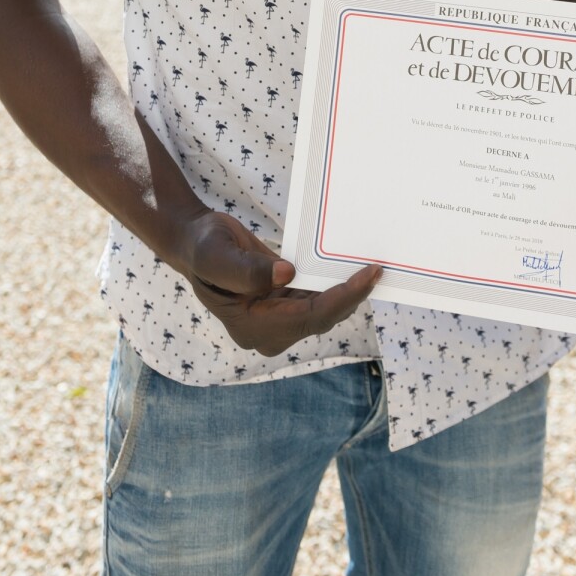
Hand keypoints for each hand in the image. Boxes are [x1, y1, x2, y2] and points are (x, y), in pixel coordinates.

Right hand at [182, 208, 380, 355]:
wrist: (195, 243)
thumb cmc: (204, 246)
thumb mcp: (216, 252)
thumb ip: (247, 269)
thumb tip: (288, 275)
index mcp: (252, 326)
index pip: (310, 317)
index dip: (343, 298)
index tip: (370, 275)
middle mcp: (267, 332)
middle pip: (322, 317)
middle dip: (352, 295)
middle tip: (380, 268)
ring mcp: (276, 321)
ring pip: (323, 310)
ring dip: (346, 291)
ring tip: (372, 268)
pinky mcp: (283, 306)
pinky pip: (316, 300)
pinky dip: (334, 286)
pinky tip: (350, 269)